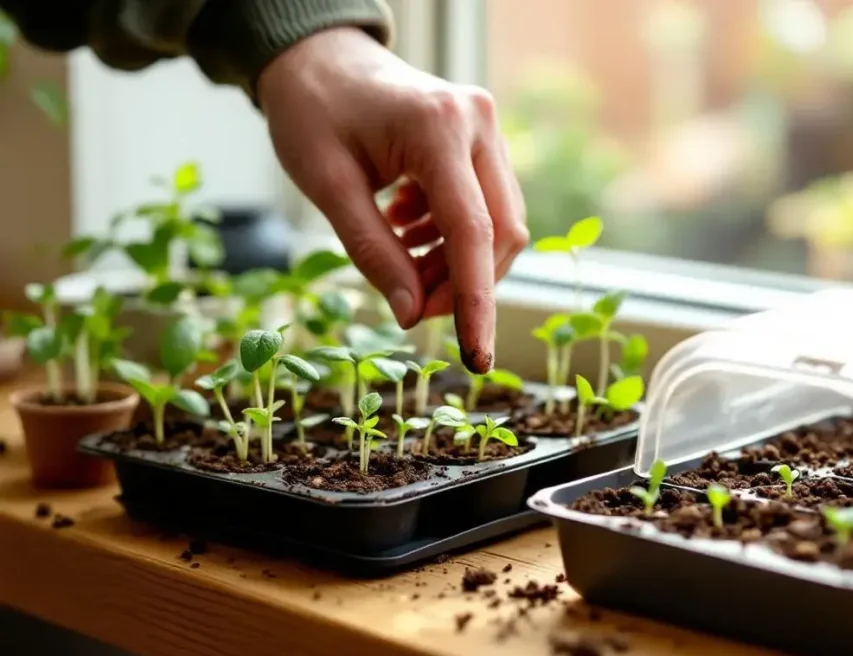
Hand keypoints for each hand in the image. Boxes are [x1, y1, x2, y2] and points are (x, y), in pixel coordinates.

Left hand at [257, 26, 527, 373]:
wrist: (319, 58)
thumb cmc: (312, 112)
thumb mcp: (327, 187)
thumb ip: (373, 252)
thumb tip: (410, 315)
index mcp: (437, 128)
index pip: (472, 233)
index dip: (476, 304)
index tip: (478, 359)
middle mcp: (477, 123)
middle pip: (500, 234)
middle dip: (463, 286)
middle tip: (413, 308)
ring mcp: (487, 129)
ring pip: (499, 225)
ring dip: (456, 264)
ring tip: (403, 265)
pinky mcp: (483, 141)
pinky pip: (487, 208)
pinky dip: (453, 239)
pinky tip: (409, 231)